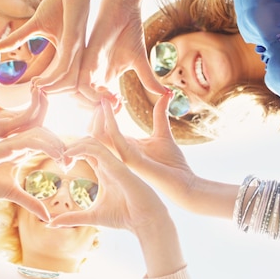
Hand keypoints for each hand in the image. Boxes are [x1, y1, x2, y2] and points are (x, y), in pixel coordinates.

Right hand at [0, 0, 92, 95]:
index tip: (34, 86)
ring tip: (36, 87)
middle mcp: (76, 55)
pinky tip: (40, 81)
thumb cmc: (58, 3)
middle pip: (70, 87)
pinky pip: (66, 69)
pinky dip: (54, 79)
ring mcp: (77, 50)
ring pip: (69, 82)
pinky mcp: (75, 43)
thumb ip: (18, 38)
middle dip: (52, 93)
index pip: (66, 80)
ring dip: (52, 89)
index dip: (51, 87)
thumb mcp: (35, 25)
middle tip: (34, 90)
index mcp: (70, 53)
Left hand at [0, 48, 48, 144]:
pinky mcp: (1, 131)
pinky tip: (33, 92)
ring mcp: (8, 131)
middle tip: (42, 84)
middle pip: (40, 119)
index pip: (33, 113)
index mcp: (8, 120)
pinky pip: (25, 121)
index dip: (40, 99)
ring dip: (43, 104)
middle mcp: (11, 128)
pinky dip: (34, 107)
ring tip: (39, 87)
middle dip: (46, 102)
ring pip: (37, 121)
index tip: (37, 82)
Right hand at [0, 127, 65, 220]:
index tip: (69, 165)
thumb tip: (48, 217)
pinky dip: (44, 144)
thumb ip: (31, 202)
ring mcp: (10, 142)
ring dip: (56, 143)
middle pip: (46, 133)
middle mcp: (16, 143)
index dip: (60, 149)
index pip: (45, 142)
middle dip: (61, 143)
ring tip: (65, 158)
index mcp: (20, 150)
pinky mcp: (3, 146)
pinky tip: (54, 154)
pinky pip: (28, 140)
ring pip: (39, 133)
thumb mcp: (13, 194)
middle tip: (71, 160)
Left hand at [50, 136, 169, 234]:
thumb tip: (51, 223)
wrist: (145, 221)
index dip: (70, 153)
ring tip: (62, 157)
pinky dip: (80, 148)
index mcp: (103, 170)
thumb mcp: (92, 216)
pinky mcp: (117, 165)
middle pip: (86, 142)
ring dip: (73, 145)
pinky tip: (69, 157)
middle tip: (58, 159)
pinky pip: (97, 148)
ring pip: (91, 141)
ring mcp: (113, 162)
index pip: (84, 151)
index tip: (59, 165)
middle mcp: (108, 163)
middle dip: (69, 146)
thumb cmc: (124, 217)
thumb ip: (72, 218)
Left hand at [77, 0, 166, 107]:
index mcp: (103, 76)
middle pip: (87, 102)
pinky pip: (81, 83)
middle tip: (117, 108)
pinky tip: (109, 92)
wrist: (123, 7)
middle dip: (100, 110)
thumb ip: (149, 80)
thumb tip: (167, 95)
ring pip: (81, 96)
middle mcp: (93, 74)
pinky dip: (91, 93)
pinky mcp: (86, 59)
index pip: (99, 101)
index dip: (108, 109)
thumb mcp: (140, 61)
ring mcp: (88, 67)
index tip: (122, 107)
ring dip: (96, 104)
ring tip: (114, 101)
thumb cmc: (130, 30)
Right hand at [89, 95, 197, 210]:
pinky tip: (112, 108)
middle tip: (106, 97)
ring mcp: (123, 156)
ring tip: (105, 100)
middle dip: (96, 112)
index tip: (114, 97)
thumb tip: (165, 95)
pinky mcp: (130, 159)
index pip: (104, 129)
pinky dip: (110, 121)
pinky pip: (113, 138)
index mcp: (125, 146)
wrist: (185, 182)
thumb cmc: (174, 163)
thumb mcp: (163, 133)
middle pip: (94, 132)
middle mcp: (119, 151)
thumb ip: (159, 114)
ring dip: (99, 116)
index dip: (104, 111)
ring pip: (97, 135)